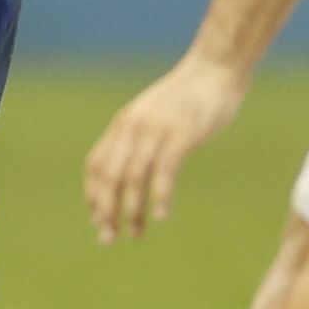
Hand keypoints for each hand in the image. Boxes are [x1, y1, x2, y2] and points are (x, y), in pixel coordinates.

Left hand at [84, 56, 249, 243]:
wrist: (214, 70)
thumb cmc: (187, 98)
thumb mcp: (153, 116)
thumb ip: (138, 138)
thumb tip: (129, 171)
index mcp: (124, 125)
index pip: (96, 165)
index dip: (94, 196)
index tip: (99, 221)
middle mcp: (133, 128)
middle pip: (108, 176)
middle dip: (106, 210)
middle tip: (109, 238)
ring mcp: (156, 130)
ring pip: (133, 177)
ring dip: (131, 210)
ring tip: (135, 234)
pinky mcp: (181, 133)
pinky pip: (164, 169)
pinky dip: (160, 195)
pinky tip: (161, 215)